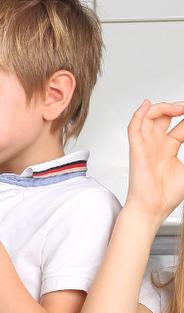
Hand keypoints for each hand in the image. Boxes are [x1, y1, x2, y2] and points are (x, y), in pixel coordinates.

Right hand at [124, 100, 183, 222]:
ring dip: (163, 108)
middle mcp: (157, 144)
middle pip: (164, 116)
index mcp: (169, 148)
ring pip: (149, 117)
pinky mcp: (136, 149)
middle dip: (178, 108)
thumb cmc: (167, 194)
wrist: (153, 208)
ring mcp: (146, 145)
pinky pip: (134, 127)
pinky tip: (147, 105)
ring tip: (178, 107)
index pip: (181, 125)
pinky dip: (139, 114)